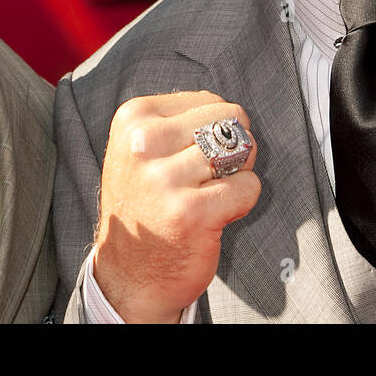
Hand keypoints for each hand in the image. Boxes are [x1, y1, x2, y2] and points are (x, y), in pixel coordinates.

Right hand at [93, 90, 259, 322]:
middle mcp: (144, 144)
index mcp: (133, 118)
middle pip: (228, 120)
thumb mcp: (142, 149)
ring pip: (240, 151)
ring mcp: (166, 180)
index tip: (192, 157)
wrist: (127, 274)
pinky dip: (244, 200)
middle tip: (213, 175)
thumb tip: (235, 114)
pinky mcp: (191, 213)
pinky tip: (217, 215)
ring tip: (212, 193)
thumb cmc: (145, 204)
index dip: (216, 128)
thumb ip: (180, 122)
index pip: (209, 101)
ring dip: (238, 174)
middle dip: (234, 145)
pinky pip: (248, 187)